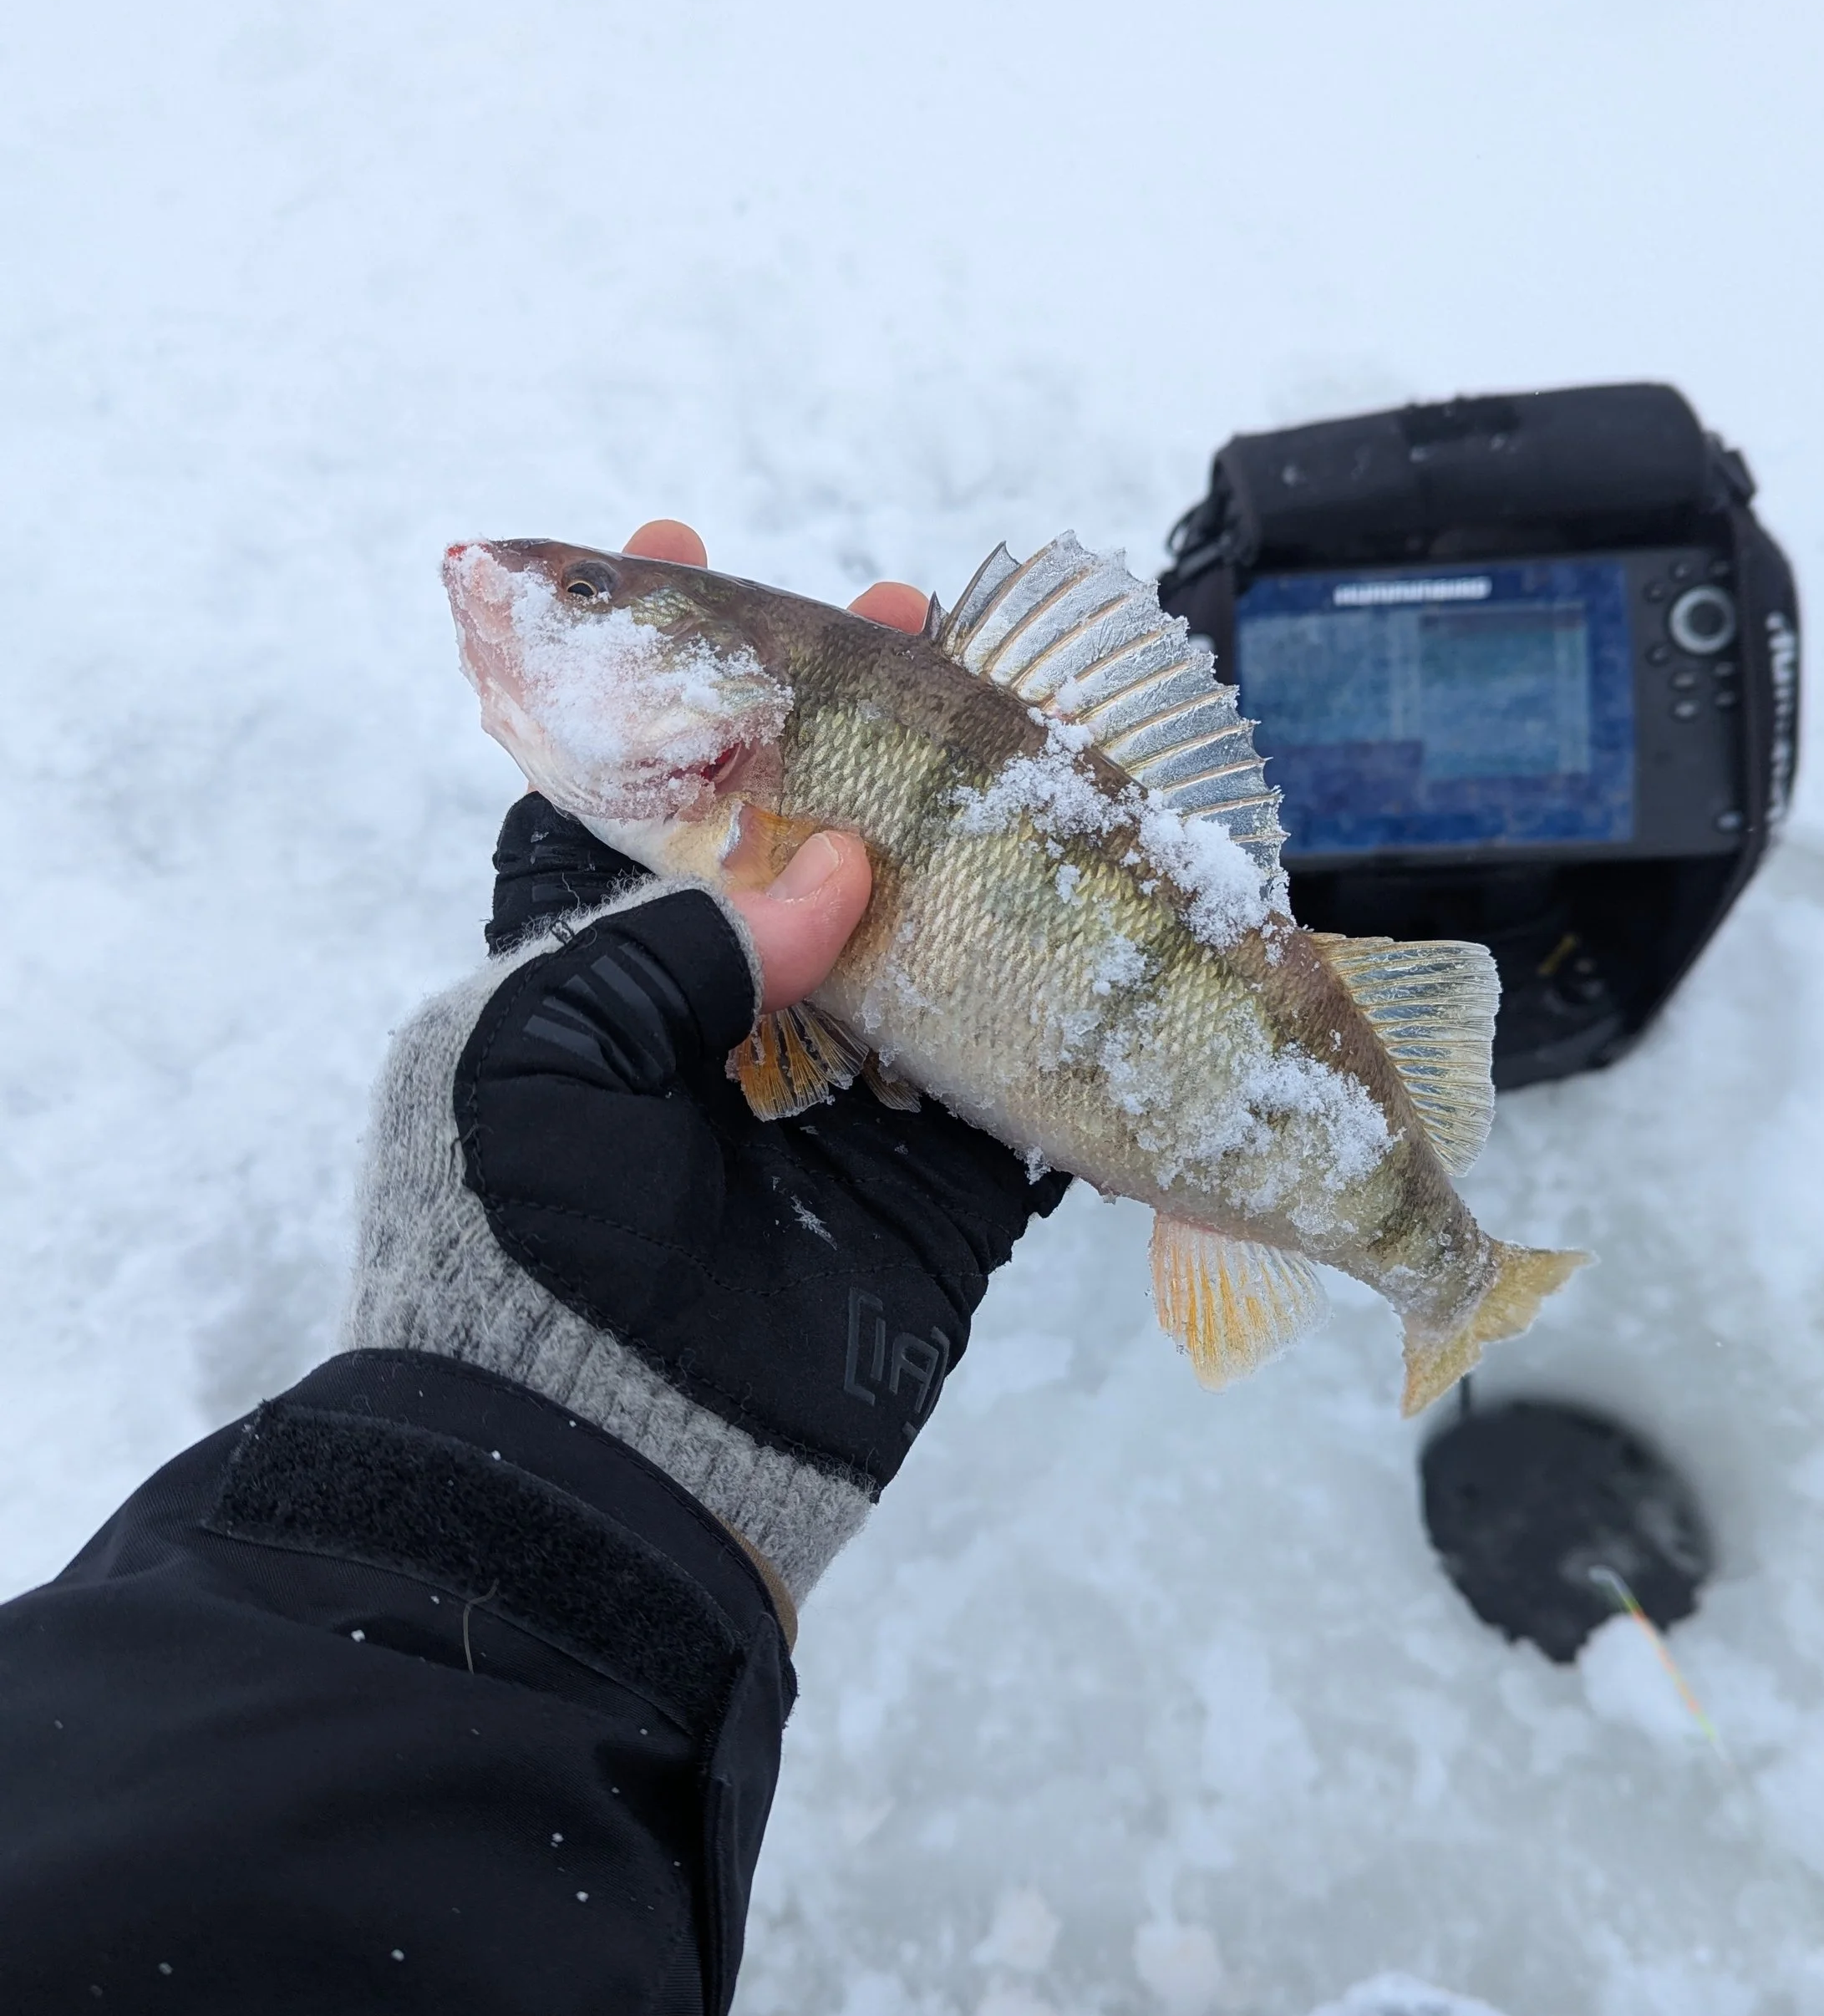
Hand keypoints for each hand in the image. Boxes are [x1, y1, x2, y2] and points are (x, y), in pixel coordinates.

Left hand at [353, 517, 1066, 1624]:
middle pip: (798, 848)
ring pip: (920, 946)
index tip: (684, 545)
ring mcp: (828, 1109)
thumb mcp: (539, 1051)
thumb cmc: (522, 1241)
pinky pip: (1013, 1089)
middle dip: (850, 733)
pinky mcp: (927, 1198)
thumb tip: (836, 867)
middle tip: (911, 623)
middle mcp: (710, 1029)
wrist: (602, 1470)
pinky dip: (1059, 1009)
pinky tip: (1107, 897)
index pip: (613, 792)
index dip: (656, 679)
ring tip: (1025, 722)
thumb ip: (681, 938)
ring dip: (972, 846)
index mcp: (578, 982)